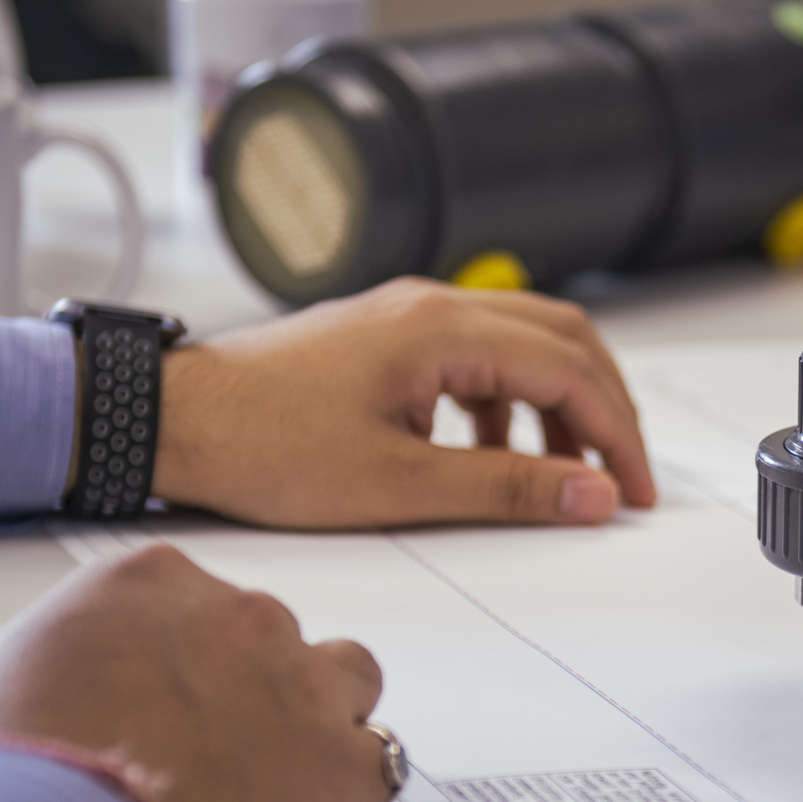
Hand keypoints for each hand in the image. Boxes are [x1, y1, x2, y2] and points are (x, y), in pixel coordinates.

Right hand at [0, 544, 388, 801]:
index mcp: (148, 583)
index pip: (191, 604)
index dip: (177, 662)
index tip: (160, 703)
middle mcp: (236, 616)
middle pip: (266, 638)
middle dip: (242, 690)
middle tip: (203, 755)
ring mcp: (299, 685)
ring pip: (344, 680)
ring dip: (316, 719)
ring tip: (270, 780)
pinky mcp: (341, 766)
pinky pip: (379, 759)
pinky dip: (349, 788)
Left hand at [147, 280, 658, 529]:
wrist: (169, 421)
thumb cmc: (263, 446)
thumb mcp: (399, 484)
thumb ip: (506, 488)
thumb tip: (591, 496)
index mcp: (442, 330)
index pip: (569, 369)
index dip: (615, 434)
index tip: (633, 491)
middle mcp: (431, 306)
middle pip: (561, 339)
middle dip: (603, 409)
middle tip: (620, 478)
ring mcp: (406, 317)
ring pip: (521, 345)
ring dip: (556, 407)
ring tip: (561, 477)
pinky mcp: (384, 339)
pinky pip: (476, 357)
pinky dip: (507, 404)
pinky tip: (491, 455)